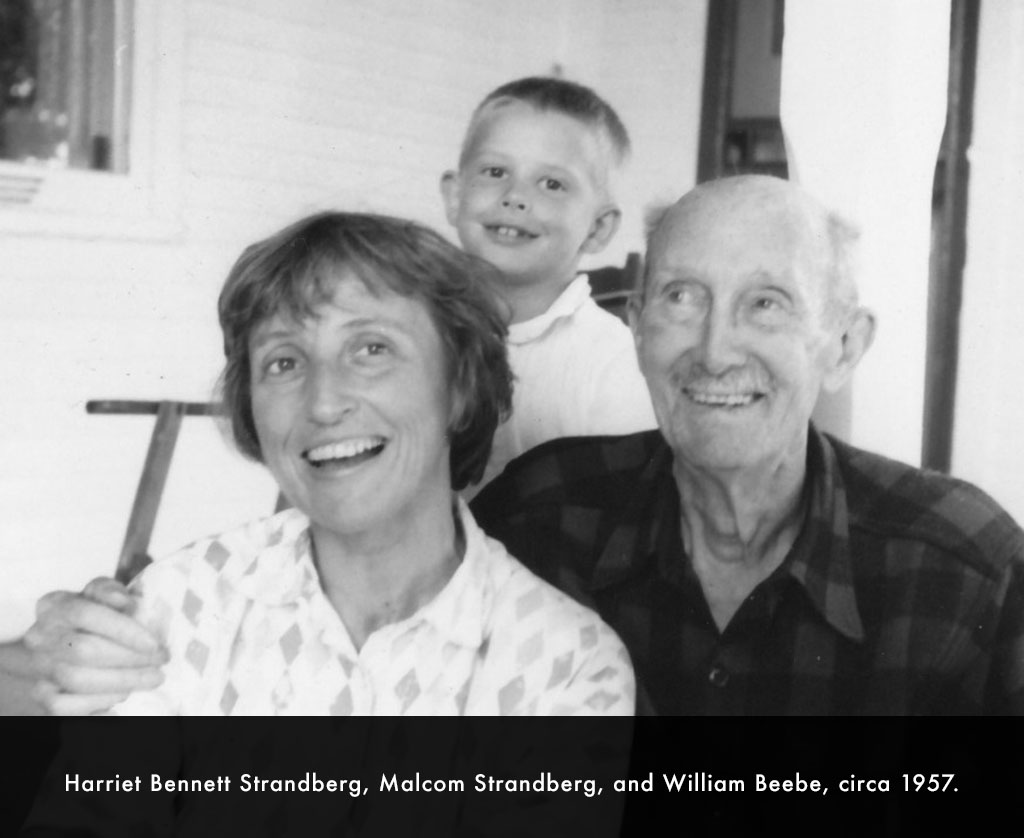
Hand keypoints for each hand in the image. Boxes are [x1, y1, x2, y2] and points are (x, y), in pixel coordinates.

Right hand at [23, 577, 166, 714]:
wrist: (72, 642)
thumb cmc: (97, 615)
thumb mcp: (105, 595)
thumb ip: (112, 592)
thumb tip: (124, 602)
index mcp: (53, 605)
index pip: (85, 614)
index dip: (122, 630)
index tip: (154, 643)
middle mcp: (39, 636)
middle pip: (84, 651)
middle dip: (130, 658)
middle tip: (160, 661)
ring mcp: (38, 667)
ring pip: (77, 680)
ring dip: (122, 681)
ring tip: (152, 677)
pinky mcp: (42, 694)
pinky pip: (66, 706)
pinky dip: (99, 702)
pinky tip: (123, 694)